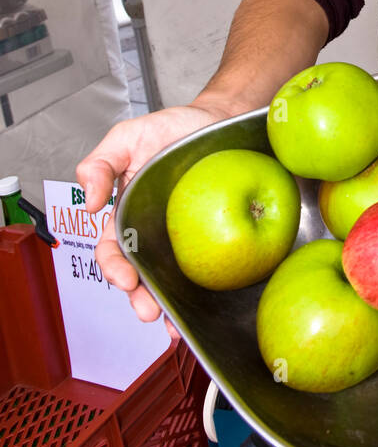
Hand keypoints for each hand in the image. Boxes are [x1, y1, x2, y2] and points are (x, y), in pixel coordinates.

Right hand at [77, 105, 228, 325]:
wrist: (218, 123)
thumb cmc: (171, 130)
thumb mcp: (127, 137)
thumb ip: (100, 164)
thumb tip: (89, 203)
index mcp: (126, 214)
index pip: (112, 250)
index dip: (113, 267)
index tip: (125, 279)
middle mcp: (151, 234)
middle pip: (140, 276)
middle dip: (139, 299)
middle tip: (148, 310)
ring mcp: (181, 241)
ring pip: (169, 282)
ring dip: (167, 307)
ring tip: (172, 323)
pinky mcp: (210, 242)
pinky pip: (204, 271)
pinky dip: (203, 295)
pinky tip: (206, 309)